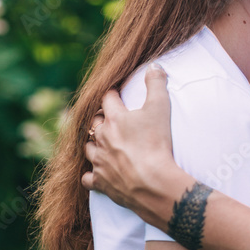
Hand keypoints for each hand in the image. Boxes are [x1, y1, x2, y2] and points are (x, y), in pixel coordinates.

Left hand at [83, 64, 175, 220]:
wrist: (152, 183)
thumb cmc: (156, 144)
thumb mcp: (161, 108)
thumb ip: (156, 84)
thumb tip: (153, 66)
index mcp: (114, 119)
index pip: (108, 98)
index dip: (112, 93)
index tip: (117, 92)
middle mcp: (102, 138)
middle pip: (94, 123)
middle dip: (101, 118)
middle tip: (111, 118)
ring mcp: (99, 161)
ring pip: (88, 148)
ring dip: (93, 144)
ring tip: (102, 143)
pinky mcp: (101, 182)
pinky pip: (88, 178)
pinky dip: (91, 174)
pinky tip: (95, 173)